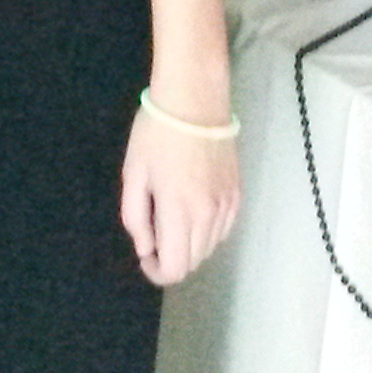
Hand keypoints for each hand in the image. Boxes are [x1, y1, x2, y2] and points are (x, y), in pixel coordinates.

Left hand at [120, 109, 240, 285]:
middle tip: (154, 231)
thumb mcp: (134, 175)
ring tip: (171, 216)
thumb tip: (147, 248)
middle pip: (193, 262)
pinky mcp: (238, 194)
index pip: (176, 268)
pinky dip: (206, 231)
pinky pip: (223, 230)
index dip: (157, 272)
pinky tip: (192, 208)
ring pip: (210, 248)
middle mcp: (210, 215)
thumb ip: (136, 218)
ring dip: (189, 245)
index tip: (145, 255)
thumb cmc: (156, 135)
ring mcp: (228, 206)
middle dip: (171, 257)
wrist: (195, 100)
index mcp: (180, 211)